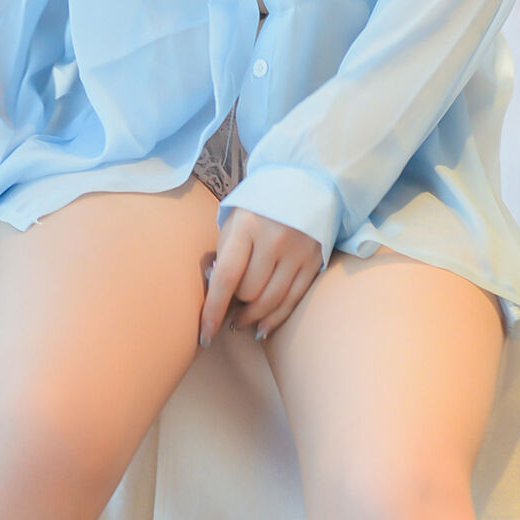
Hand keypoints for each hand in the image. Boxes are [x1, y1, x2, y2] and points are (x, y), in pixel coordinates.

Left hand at [199, 208, 321, 347]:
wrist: (304, 183)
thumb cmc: (259, 207)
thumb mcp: (234, 221)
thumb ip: (224, 254)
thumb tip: (215, 294)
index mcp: (247, 226)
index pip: (226, 278)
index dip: (213, 311)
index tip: (204, 336)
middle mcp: (274, 239)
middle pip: (249, 292)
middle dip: (235, 304)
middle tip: (228, 305)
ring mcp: (297, 252)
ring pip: (271, 301)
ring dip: (252, 317)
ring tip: (239, 321)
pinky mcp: (314, 262)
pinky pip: (292, 301)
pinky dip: (274, 319)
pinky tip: (260, 329)